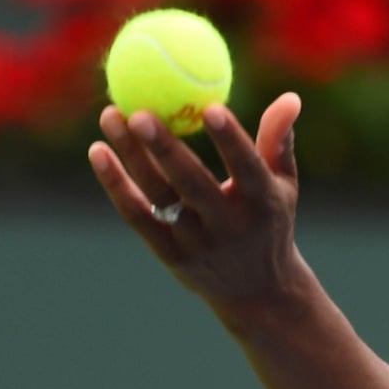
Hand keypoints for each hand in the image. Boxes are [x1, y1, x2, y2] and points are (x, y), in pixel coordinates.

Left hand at [87, 93, 305, 315]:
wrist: (258, 291)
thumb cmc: (270, 221)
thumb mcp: (283, 185)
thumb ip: (279, 141)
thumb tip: (290, 97)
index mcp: (263, 204)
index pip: (247, 168)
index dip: (231, 139)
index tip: (211, 107)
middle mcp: (230, 226)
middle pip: (193, 183)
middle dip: (166, 148)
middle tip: (140, 111)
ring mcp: (198, 243)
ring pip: (159, 195)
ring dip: (132, 157)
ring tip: (111, 115)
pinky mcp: (171, 255)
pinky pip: (138, 215)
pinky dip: (116, 185)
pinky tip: (98, 152)